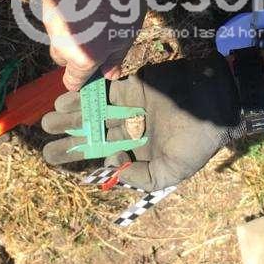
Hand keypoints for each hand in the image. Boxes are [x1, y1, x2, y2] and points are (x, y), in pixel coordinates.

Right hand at [41, 0, 145, 90]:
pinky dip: (63, 7)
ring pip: (54, 33)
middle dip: (72, 52)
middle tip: (92, 35)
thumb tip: (108, 75)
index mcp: (83, 56)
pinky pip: (52, 11)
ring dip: (67, 27)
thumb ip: (115, 58)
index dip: (79, 79)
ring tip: (88, 8)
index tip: (85, 73)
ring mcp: (50, 17)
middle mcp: (61, 41)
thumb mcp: (128, 34)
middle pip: (60, 57)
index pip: (72, 81)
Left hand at [41, 55, 243, 190]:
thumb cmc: (197, 140)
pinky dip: (87, 94)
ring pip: (96, 111)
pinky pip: (106, 91)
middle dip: (70, 134)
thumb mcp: (172, 171)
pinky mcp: (134, 86)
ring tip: (49, 118)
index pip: (103, 154)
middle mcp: (132, 129)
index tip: (57, 157)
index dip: (80, 155)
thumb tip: (111, 169)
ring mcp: (132, 106)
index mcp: (140, 151)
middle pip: (94, 132)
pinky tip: (67, 98)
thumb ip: (142, 177)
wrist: (218, 102)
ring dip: (73, 113)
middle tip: (45, 135)